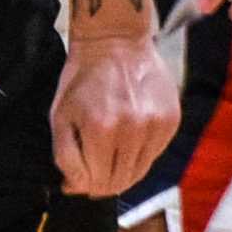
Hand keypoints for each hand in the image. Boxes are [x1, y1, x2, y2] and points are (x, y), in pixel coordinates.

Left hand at [49, 30, 176, 198]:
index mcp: (101, 130)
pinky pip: (155, 154)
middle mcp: (133, 131)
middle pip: (120, 181)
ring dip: (122, 170)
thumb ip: (66, 157)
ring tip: (111, 152)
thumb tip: (76, 188)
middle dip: (103, 182)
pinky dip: (140, 154)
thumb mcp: (60, 116)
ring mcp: (156, 125)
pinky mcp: (172, 120)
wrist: (116, 43)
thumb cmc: (83, 80)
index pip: (96, 182)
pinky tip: (129, 137)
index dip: (84, 185)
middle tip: (94, 168)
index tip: (79, 177)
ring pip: (140, 172)